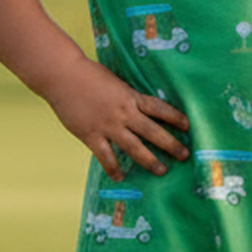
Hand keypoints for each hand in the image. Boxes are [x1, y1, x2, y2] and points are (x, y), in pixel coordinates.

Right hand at [44, 58, 190, 181]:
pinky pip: (106, 156)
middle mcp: (124, 113)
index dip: (175, 117)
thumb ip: (126, 97)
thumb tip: (138, 107)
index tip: (188, 126)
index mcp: (131, 96)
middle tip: (184, 155)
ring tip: (161, 171)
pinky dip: (113, 168)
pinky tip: (120, 177)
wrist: (63, 75)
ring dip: (149, 160)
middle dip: (171, 144)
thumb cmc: (88, 74)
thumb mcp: (115, 82)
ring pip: (134, 147)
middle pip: (152, 131)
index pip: (159, 108)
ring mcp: (108, 125)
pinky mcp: (91, 135)